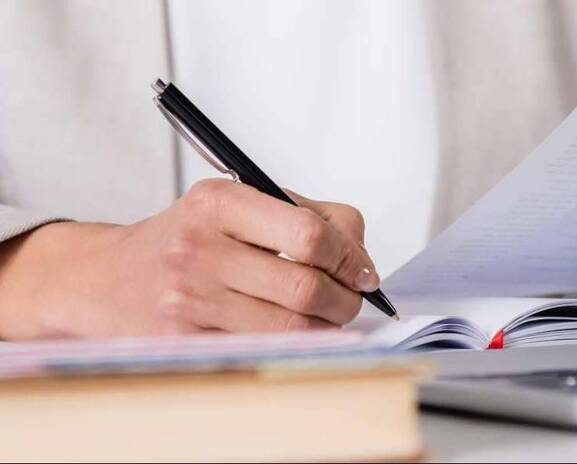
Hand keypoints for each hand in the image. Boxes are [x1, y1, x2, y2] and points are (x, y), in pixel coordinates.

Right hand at [0, 179, 378, 338]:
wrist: (112, 277)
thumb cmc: (191, 237)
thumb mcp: (240, 203)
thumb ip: (308, 215)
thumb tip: (361, 260)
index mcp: (220, 201)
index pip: (309, 233)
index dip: (349, 257)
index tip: (363, 271)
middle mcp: (200, 247)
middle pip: (305, 285)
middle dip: (345, 298)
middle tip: (353, 298)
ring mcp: (189, 297)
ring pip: (290, 325)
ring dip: (327, 324)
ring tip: (329, 314)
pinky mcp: (186, 338)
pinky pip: (264, 346)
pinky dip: (296, 342)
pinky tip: (298, 329)